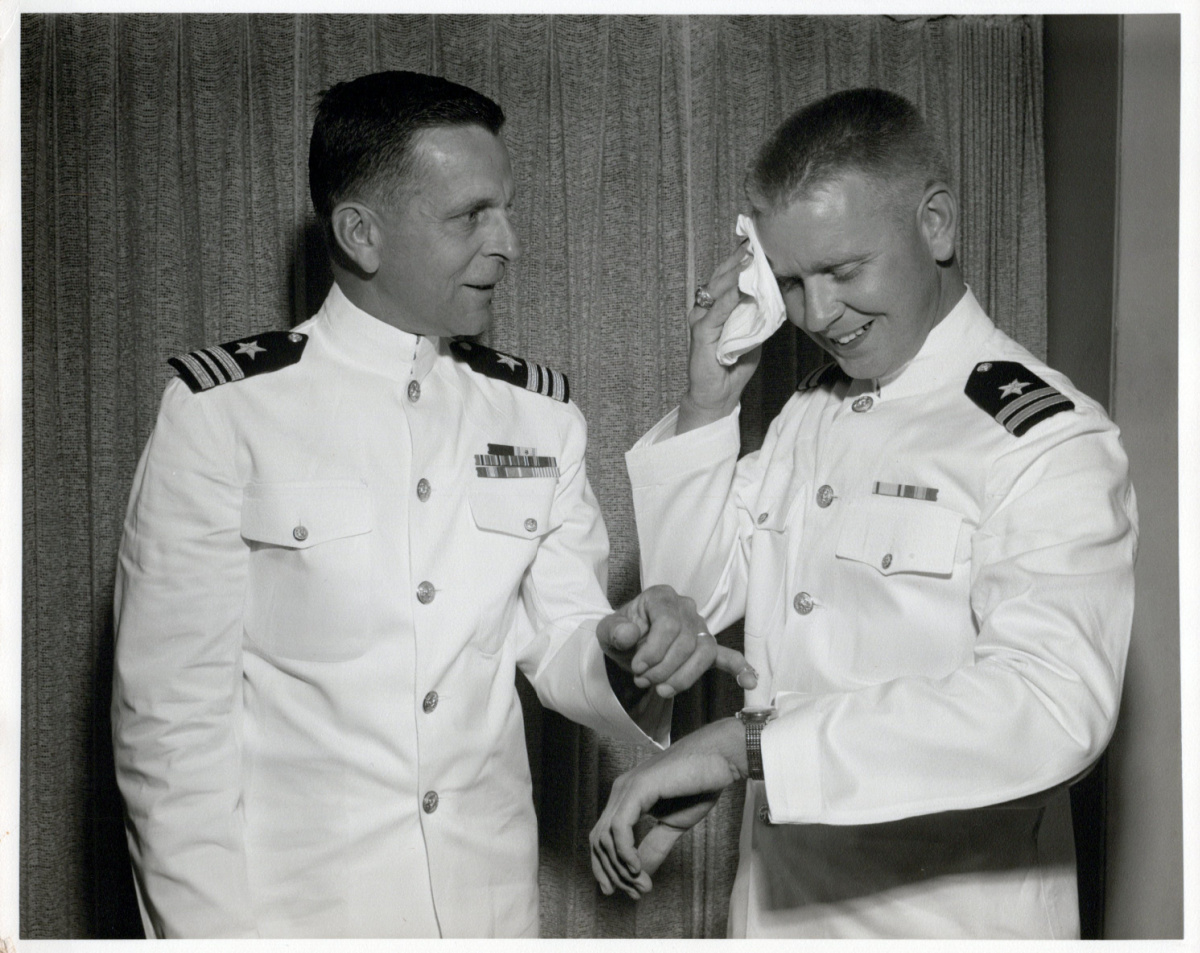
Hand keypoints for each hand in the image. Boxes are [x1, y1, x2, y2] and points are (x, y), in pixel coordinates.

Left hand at [590, 718, 746, 897]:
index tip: (625, 892)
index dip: (608, 869)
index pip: (602, 838)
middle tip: (636, 893)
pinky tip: (637, 867)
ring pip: (605, 837)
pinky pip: (619, 827)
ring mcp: (626, 788)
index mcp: (626, 798)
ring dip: (620, 868)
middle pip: (599, 841)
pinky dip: (624, 852)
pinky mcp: (638, 788)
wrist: (720, 761)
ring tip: (641, 884)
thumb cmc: (699, 785)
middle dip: (613, 873)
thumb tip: (640, 873)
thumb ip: (654, 846)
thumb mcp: (673, 825)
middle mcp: (620, 791)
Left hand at [597, 585, 756, 697]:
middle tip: (643, 680)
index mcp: (661, 597)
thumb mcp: (607, 630)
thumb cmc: (621, 633)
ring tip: (663, 689)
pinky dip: (738, 668)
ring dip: (684, 676)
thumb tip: (629, 634)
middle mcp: (685, 608)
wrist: (627, 644)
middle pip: (686, 642)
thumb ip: (614, 631)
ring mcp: (699, 627)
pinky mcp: (706, 646)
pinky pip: (726, 655)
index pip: (669, 624)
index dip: (654, 651)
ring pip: (704, 653)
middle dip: (664, 668)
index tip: (637, 667)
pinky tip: (749, 681)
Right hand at [678, 242, 762, 433]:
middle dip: (738, 260)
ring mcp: (701, 321)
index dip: (741, 260)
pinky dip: (727, 301)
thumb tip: (778, 294)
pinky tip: (739, 290)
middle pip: (721, 278)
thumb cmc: (734, 364)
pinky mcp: (700, 336)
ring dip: (734, 274)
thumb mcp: (754, 333)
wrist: (718, 395)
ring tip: (749, 258)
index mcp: (717, 306)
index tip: (757, 242)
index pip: (728, 277)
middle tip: (755, 242)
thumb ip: (759, 314)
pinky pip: (714, 315)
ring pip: (717, 291)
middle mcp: (705, 309)